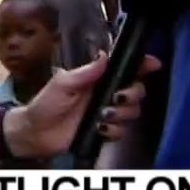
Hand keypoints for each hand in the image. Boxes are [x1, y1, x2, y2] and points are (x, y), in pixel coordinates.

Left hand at [4, 52, 161, 158]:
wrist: (36, 133)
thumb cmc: (46, 103)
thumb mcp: (63, 83)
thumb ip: (85, 72)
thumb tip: (105, 56)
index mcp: (98, 78)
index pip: (126, 67)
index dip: (143, 64)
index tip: (153, 64)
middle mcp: (107, 93)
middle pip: (137, 90)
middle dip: (132, 94)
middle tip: (116, 99)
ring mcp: (108, 113)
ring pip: (133, 111)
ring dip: (121, 114)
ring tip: (102, 116)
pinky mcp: (105, 131)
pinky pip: (122, 130)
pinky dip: (113, 130)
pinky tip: (99, 129)